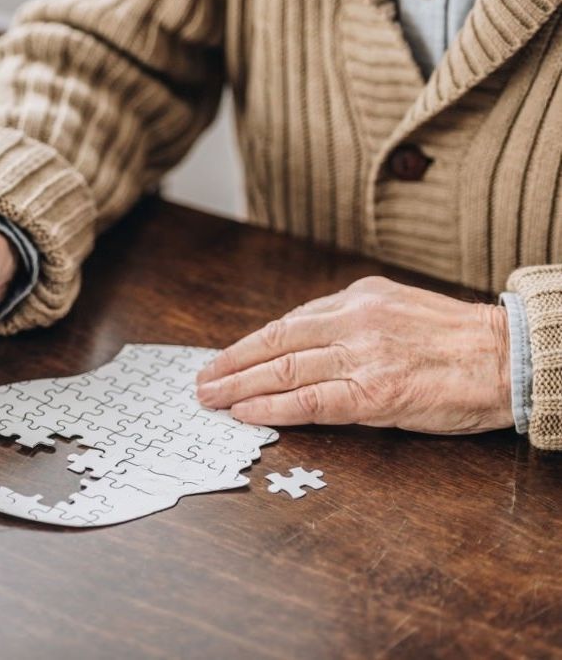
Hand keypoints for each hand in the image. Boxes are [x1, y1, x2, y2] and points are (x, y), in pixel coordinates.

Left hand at [196, 276, 512, 433]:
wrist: (508, 358)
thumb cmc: (455, 339)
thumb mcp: (396, 308)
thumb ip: (349, 320)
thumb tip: (301, 339)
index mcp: (357, 298)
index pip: (287, 323)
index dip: (248, 344)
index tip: (223, 358)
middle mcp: (353, 321)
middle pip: (274, 344)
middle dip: (230, 364)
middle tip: (202, 381)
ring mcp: (362, 357)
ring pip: (283, 370)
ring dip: (239, 386)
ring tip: (211, 398)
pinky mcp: (374, 393)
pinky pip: (310, 401)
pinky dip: (271, 408)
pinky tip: (246, 413)